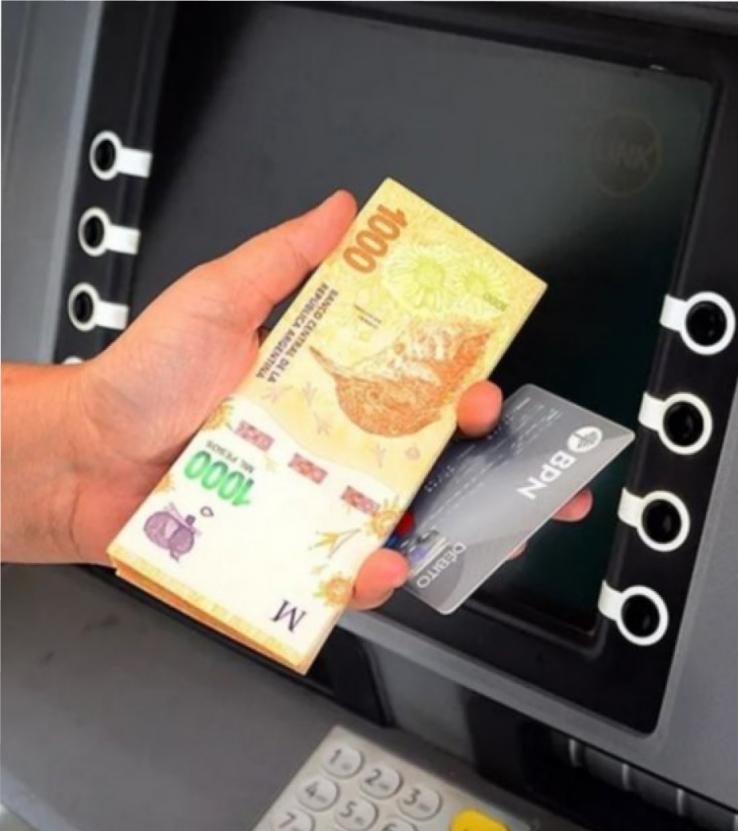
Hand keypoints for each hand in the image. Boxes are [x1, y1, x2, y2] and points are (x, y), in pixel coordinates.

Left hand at [4, 191, 588, 606]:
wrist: (80, 456)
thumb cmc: (143, 378)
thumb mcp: (218, 299)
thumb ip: (283, 258)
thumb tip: (342, 211)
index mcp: (332, 387)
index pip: (419, 388)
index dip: (465, 390)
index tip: (488, 392)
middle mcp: (336, 448)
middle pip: (435, 462)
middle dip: (496, 471)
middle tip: (520, 471)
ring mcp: (317, 502)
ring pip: (408, 521)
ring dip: (455, 529)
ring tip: (479, 529)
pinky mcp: (290, 549)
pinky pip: (346, 572)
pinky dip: (373, 575)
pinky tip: (386, 562)